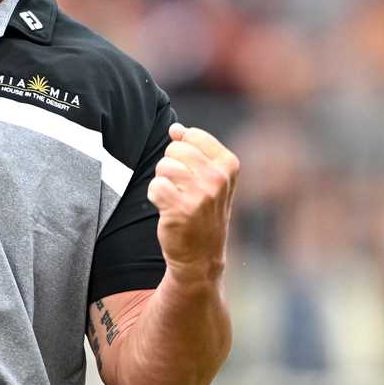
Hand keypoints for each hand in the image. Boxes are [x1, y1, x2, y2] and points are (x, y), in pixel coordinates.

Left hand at [148, 123, 239, 282]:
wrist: (202, 256)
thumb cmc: (203, 212)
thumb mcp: (210, 178)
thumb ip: (194, 149)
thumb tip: (175, 128)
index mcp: (229, 165)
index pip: (192, 135)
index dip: (183, 152)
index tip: (192, 173)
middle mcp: (218, 178)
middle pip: (175, 149)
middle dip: (171, 166)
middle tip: (181, 189)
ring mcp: (201, 194)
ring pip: (163, 166)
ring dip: (163, 182)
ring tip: (175, 199)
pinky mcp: (180, 209)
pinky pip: (154, 186)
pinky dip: (155, 197)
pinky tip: (168, 209)